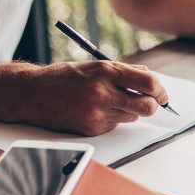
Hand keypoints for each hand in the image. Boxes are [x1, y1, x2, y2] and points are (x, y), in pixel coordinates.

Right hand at [19, 61, 168, 134]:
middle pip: (147, 106)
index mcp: (106, 71)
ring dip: (129, 111)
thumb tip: (151, 80)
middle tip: (150, 103)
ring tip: (111, 102)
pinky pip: (115, 126)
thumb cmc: (66, 78)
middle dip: (153, 105)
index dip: (161, 91)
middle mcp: (103, 91)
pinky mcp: (91, 128)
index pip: (149, 83)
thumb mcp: (95, 66)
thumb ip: (124, 71)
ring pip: (132, 116)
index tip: (162, 94)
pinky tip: (96, 111)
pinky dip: (112, 119)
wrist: (33, 94)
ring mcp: (97, 112)